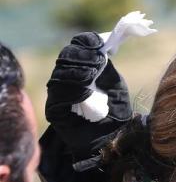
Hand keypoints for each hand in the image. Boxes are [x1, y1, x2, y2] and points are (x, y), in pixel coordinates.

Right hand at [45, 32, 131, 163]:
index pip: (76, 47)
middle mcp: (65, 78)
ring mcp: (57, 94)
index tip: (99, 44)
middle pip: (66, 58)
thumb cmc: (115, 110)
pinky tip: (85, 93)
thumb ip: (106, 66)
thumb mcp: (115, 83)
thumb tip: (101, 45)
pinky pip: (59, 97)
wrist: (113, 139)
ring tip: (93, 75)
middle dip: (83, 57)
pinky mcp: (54, 111)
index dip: (85, 42)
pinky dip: (73, 92)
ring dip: (78, 73)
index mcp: (80, 68)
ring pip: (60, 76)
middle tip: (99, 61)